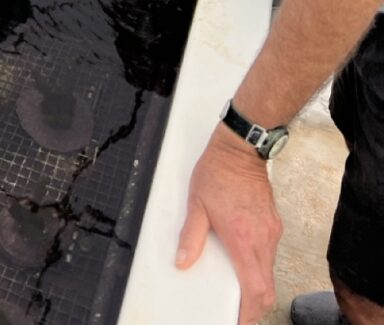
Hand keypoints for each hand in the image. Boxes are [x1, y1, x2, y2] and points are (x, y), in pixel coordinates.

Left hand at [176, 127, 281, 324]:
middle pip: (267, 287)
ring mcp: (271, 231)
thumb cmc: (219, 172)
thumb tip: (183, 262)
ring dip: (257, 283)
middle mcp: (263, 239)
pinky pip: (269, 253)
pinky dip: (259, 264)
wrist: (240, 148)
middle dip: (256, 306)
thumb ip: (191, 237)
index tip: (241, 321)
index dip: (250, 312)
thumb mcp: (196, 205)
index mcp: (243, 239)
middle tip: (240, 313)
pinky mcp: (273, 223)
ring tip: (239, 287)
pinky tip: (244, 258)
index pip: (255, 289)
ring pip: (269, 271)